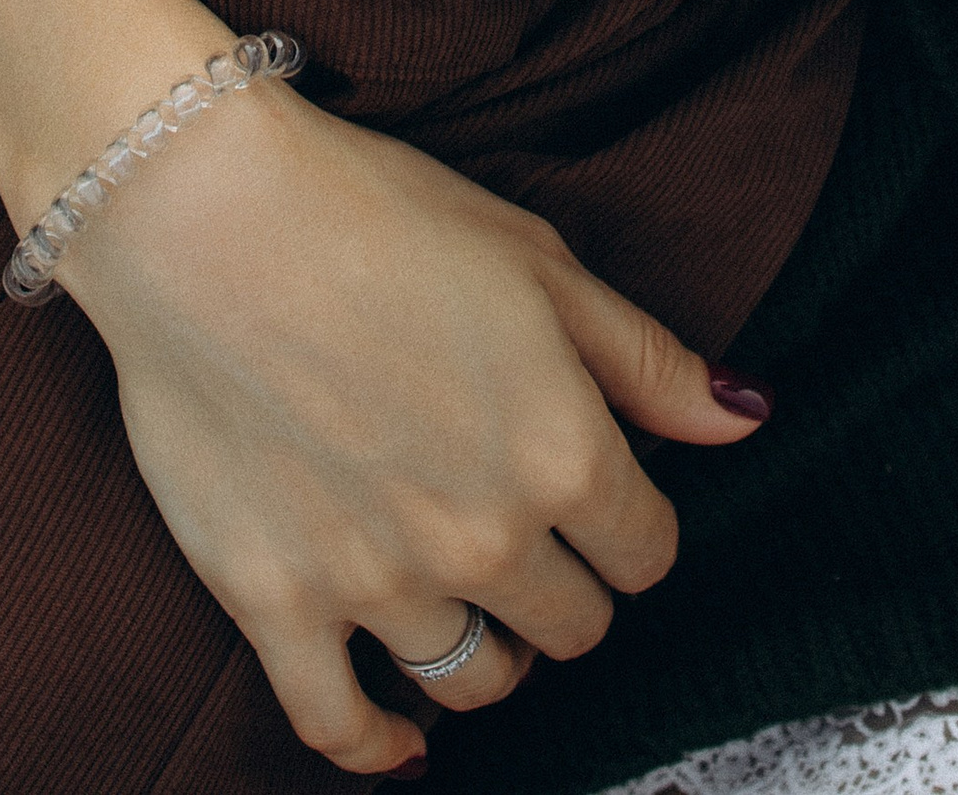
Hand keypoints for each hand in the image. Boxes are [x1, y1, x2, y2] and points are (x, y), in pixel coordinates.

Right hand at [53, 76, 766, 775]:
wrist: (210, 214)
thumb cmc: (380, 216)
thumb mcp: (541, 263)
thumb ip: (648, 361)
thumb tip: (747, 419)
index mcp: (563, 453)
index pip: (648, 555)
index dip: (633, 525)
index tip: (600, 495)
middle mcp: (482, 538)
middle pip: (573, 627)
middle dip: (567, 586)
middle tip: (532, 536)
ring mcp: (375, 582)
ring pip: (475, 681)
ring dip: (489, 651)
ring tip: (473, 602)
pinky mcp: (275, 601)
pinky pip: (338, 723)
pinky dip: (376, 744)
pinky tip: (401, 734)